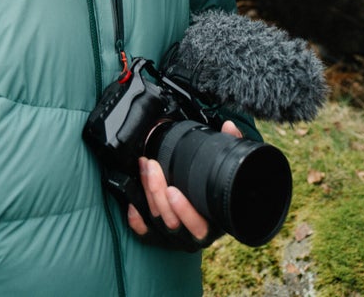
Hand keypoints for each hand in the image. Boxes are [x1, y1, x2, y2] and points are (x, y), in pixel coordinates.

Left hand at [127, 120, 242, 241]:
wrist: (214, 210)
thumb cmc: (221, 191)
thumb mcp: (229, 171)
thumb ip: (231, 147)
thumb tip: (229, 127)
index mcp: (213, 223)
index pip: (199, 225)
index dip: (184, 210)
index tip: (172, 190)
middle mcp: (195, 234)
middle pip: (172, 221)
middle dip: (158, 192)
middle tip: (152, 167)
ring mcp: (178, 236)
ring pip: (158, 222)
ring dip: (148, 194)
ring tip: (144, 169)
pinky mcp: (163, 236)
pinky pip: (147, 234)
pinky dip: (138, 222)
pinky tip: (132, 206)